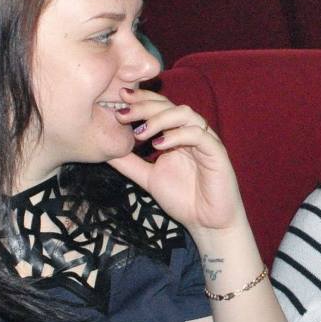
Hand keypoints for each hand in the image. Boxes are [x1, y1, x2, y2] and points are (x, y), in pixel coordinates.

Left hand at [105, 88, 246, 233]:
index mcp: (176, 134)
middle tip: (122, 115)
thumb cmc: (183, 199)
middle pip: (169, 105)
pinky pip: (198, 134)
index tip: (119, 99)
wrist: (206, 222)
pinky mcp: (216, 152)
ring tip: (140, 133)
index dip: (140, 99)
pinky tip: (159, 145)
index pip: (159, 106)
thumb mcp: (147, 178)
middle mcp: (191, 132)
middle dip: (144, 106)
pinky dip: (177, 135)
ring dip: (160, 118)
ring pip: (184, 113)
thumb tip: (103, 150)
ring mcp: (205, 140)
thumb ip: (129, 163)